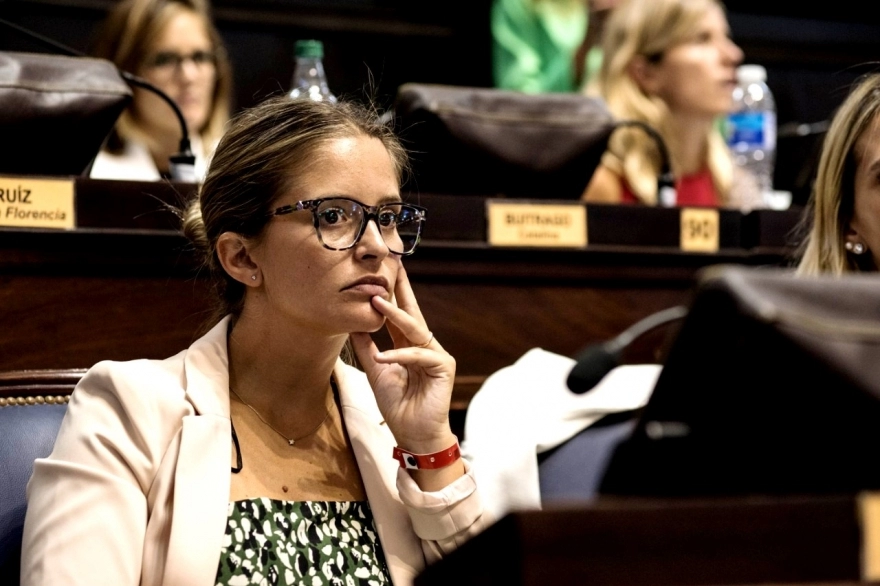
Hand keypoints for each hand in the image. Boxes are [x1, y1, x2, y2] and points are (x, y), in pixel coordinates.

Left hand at [349, 262, 457, 454]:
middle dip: (402, 289)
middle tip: (394, 264)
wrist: (414, 435)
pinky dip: (399, 355)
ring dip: (395, 314)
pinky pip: (419, 354)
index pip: (399, 315)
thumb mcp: (375, 371)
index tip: (383, 273)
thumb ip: (366, 347)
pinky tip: (382, 357)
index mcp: (409, 346)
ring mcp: (436, 354)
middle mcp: (424, 345)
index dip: (391, 295)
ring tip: (377, 302)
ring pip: (415, 329)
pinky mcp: (444, 366)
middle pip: (411, 312)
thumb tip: (351, 324)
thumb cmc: (398, 406)